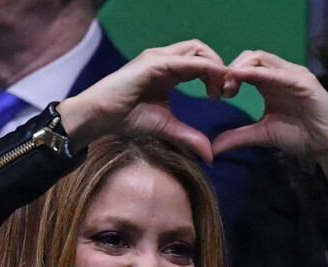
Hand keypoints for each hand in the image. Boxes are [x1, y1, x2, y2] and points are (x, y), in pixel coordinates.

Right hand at [57, 40, 228, 162]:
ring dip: (215, 66)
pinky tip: (213, 83)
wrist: (100, 117)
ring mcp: (159, 58)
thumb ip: (190, 137)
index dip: (217, 77)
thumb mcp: (167, 128)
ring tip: (220, 90)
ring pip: (197, 50)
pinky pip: (186, 60)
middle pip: (203, 51)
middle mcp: (165, 60)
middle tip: (227, 93)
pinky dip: (204, 68)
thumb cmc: (127, 119)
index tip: (224, 98)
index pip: (200, 63)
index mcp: (169, 72)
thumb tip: (211, 155)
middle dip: (221, 68)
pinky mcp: (154, 63)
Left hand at [212, 50, 327, 185]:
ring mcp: (293, 75)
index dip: (227, 76)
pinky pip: (278, 72)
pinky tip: (243, 78)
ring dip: (241, 68)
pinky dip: (259, 73)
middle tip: (219, 89)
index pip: (245, 68)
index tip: (216, 94)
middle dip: (231, 69)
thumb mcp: (262, 135)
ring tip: (228, 83)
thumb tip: (213, 148)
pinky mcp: (304, 82)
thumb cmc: (299, 136)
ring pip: (262, 59)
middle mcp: (280, 74)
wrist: (327, 145)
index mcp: (270, 83)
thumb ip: (238, 137)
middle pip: (250, 57)